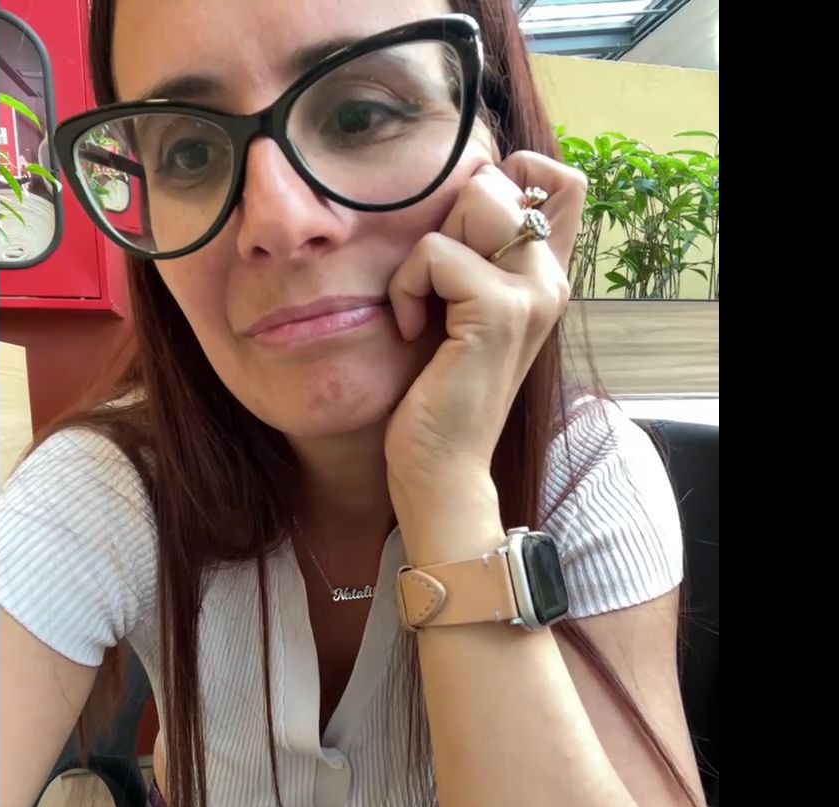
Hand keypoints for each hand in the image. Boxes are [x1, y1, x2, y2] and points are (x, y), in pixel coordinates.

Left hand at [384, 151, 585, 513]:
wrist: (442, 466)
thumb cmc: (440, 393)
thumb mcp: (462, 314)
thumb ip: (477, 259)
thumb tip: (458, 198)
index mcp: (545, 277)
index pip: (561, 182)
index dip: (507, 179)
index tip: (463, 236)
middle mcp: (550, 279)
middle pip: (502, 180)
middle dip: (448, 222)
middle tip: (437, 288)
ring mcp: (531, 293)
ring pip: (476, 201)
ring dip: (425, 254)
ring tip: (424, 308)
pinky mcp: (499, 311)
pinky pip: (436, 253)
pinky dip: (407, 287)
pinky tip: (413, 330)